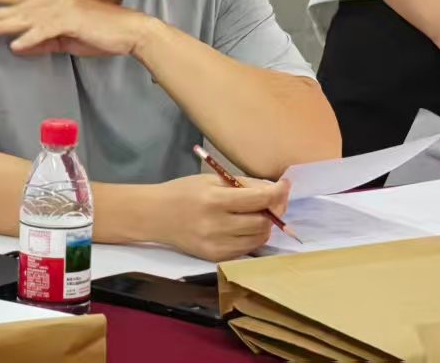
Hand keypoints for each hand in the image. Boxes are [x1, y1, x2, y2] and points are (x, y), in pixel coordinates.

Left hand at [0, 0, 154, 57]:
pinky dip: (30, 38)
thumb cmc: (99, 33)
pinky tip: (15, 46)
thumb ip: (41, 42)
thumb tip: (16, 47)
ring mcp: (63, 5)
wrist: (129, 31)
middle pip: (19, 6)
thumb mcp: (65, 39)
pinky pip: (45, 30)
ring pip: (27, 16)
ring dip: (4, 24)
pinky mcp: (71, 18)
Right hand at [153, 172, 291, 262]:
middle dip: (274, 210)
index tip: (284, 185)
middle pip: (262, 222)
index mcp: (214, 201)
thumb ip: (242, 184)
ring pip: (258, 239)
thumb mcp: (210, 180)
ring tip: (260, 213)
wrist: (155, 216)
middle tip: (274, 200)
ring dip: (265, 225)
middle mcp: (217, 226)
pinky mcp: (215, 258)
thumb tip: (272, 189)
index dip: (277, 192)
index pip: (258, 200)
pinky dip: (252, 237)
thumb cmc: (183, 192)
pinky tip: (245, 227)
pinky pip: (246, 249)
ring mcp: (216, 245)